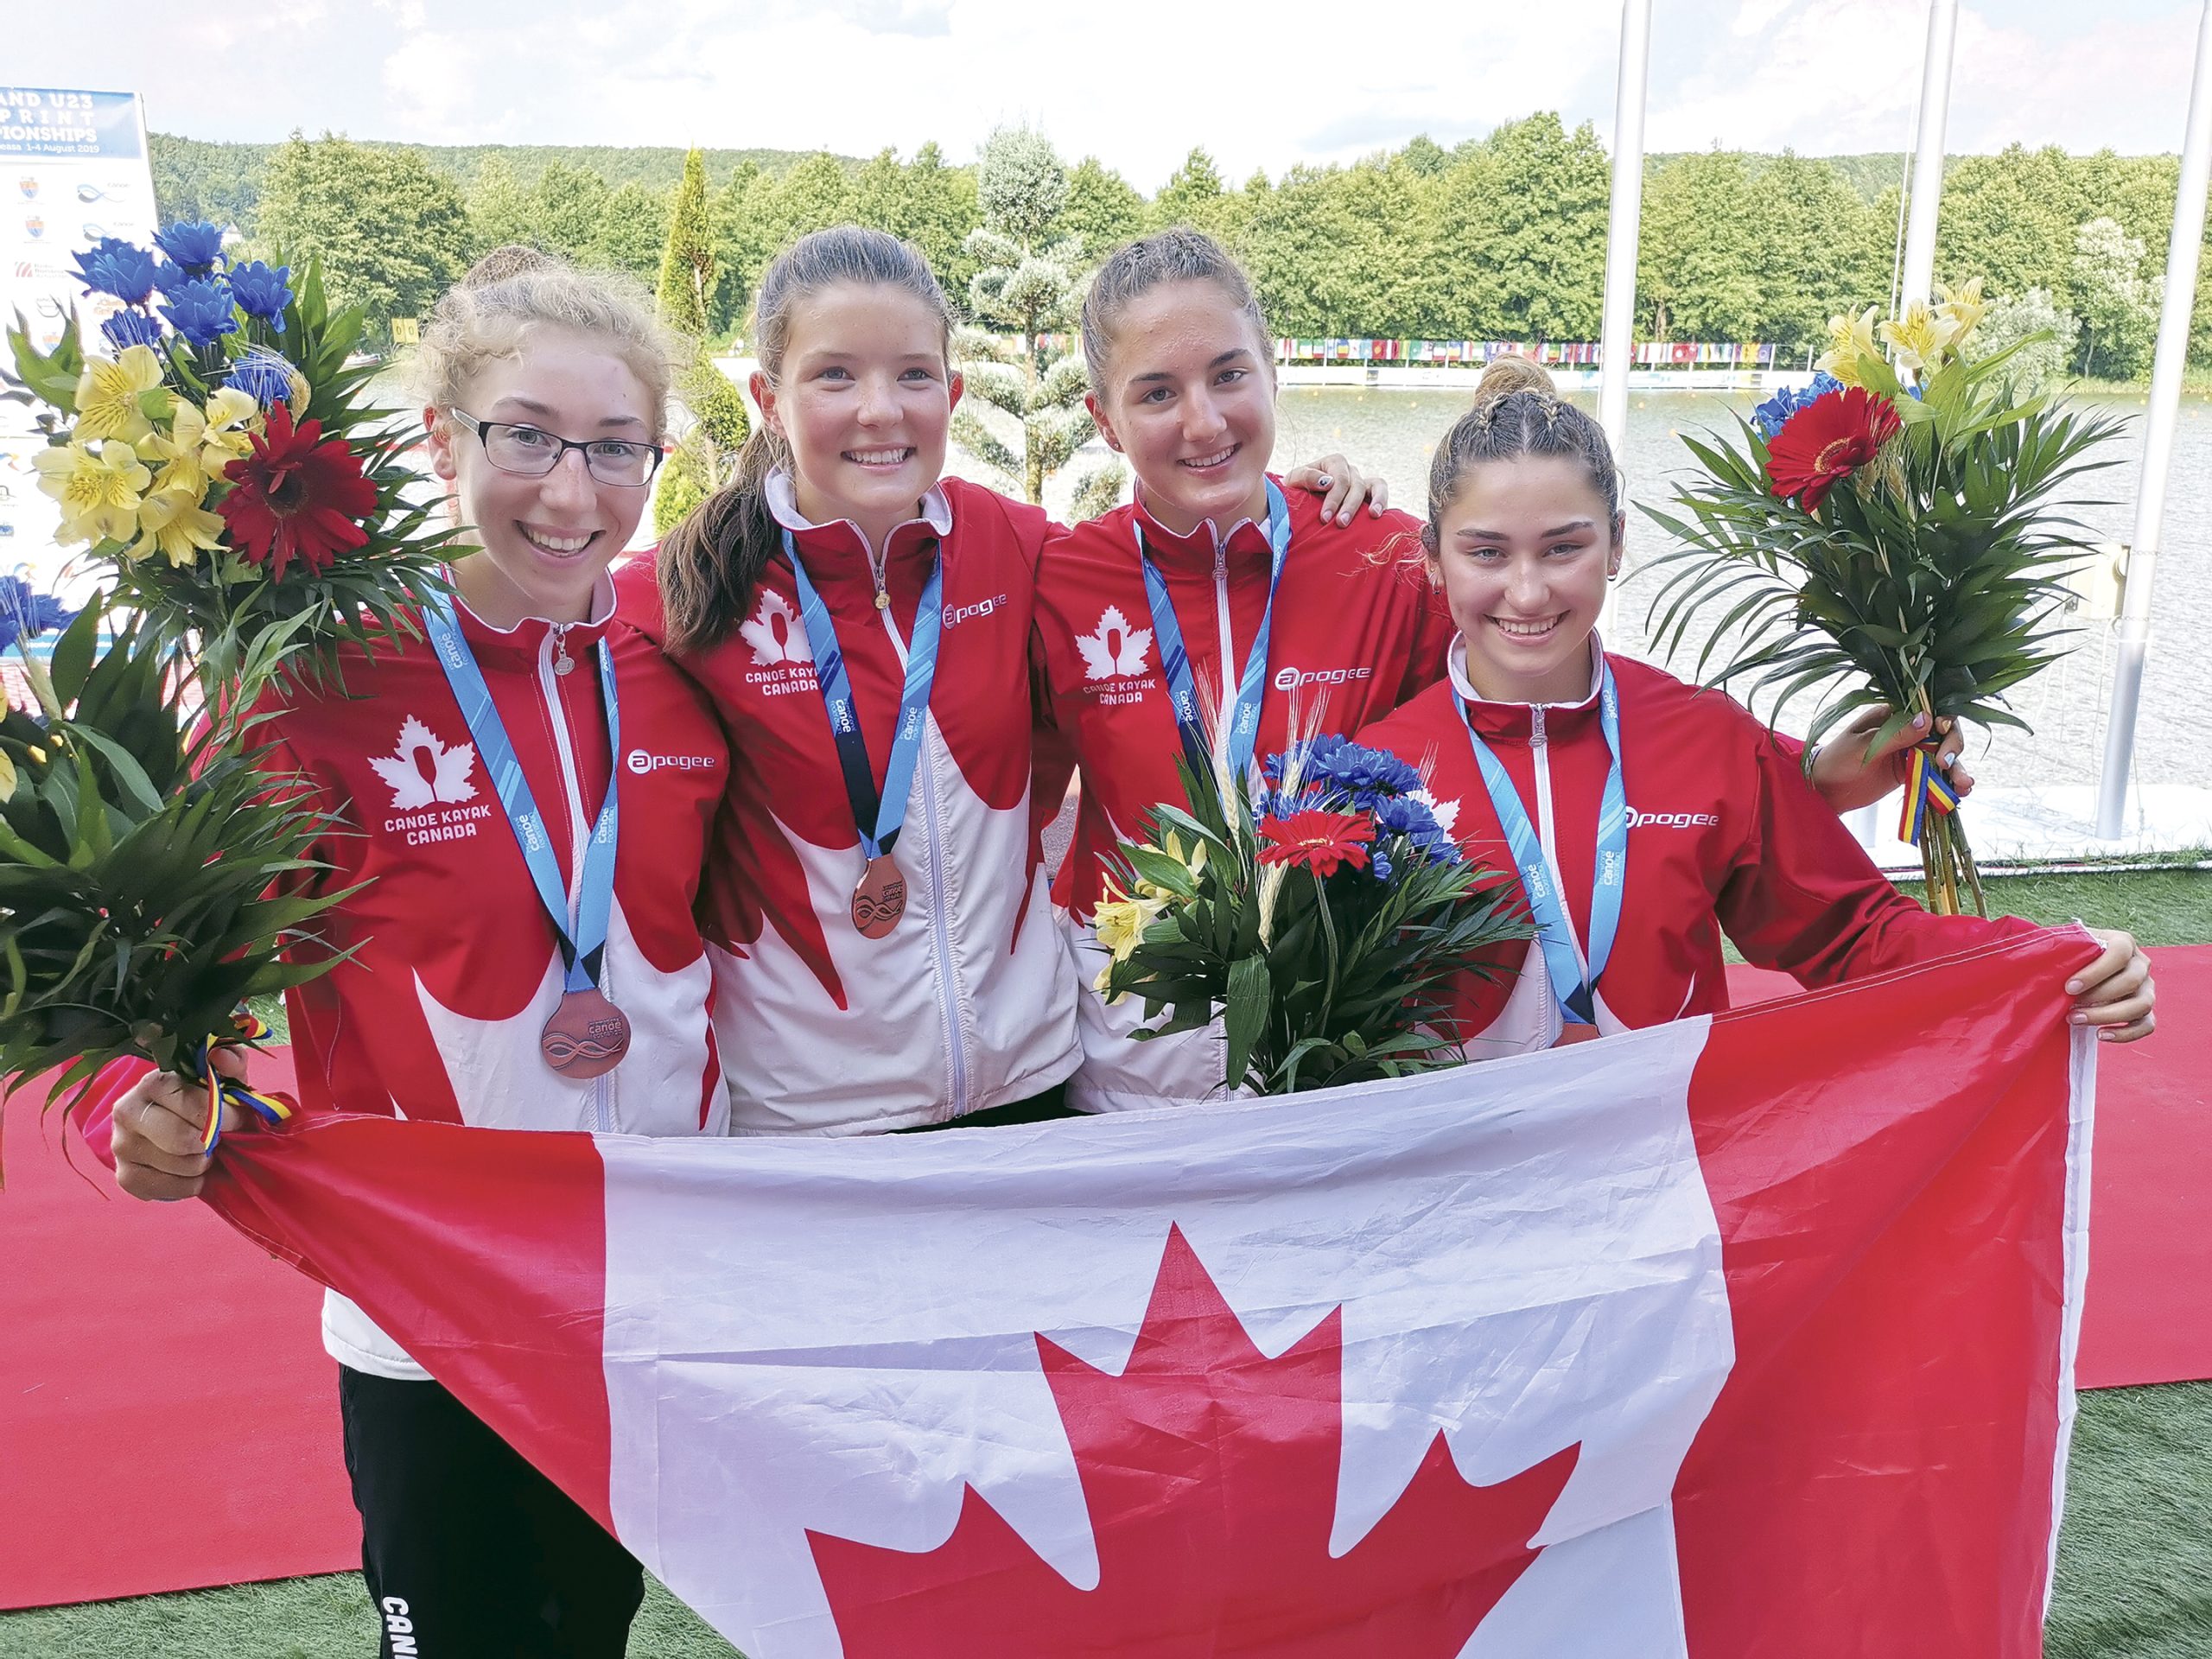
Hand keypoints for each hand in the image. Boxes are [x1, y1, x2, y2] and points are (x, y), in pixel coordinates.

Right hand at [111, 1052, 245, 1201]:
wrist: (177, 1126)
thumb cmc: (205, 1099)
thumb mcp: (223, 1077)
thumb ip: (231, 1061)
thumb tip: (221, 1056)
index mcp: (153, 1082)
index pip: (198, 1106)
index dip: (226, 1118)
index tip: (236, 1120)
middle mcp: (126, 1111)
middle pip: (182, 1140)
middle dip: (209, 1144)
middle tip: (215, 1140)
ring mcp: (120, 1145)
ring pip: (178, 1166)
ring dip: (201, 1165)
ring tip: (202, 1154)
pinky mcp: (124, 1175)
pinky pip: (166, 1189)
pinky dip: (188, 1185)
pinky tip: (190, 1172)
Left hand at [1282, 454, 1388, 525]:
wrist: (1301, 502)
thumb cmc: (1296, 491)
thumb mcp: (1293, 482)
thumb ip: (1306, 477)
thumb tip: (1328, 481)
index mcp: (1334, 463)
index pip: (1340, 479)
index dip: (1334, 498)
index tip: (1325, 518)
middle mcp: (1350, 470)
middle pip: (1356, 485)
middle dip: (1349, 506)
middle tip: (1341, 524)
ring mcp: (1362, 481)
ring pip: (1376, 486)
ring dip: (1375, 501)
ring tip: (1373, 515)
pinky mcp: (1370, 494)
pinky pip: (1382, 493)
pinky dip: (1383, 502)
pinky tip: (1378, 516)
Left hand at [1808, 706, 1973, 813]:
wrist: (1824, 790)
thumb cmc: (1835, 760)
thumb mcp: (1863, 746)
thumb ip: (1894, 736)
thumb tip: (1927, 719)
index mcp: (1893, 714)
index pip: (1928, 709)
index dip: (1943, 720)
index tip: (1942, 733)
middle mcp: (1906, 730)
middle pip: (1942, 732)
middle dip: (1953, 746)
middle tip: (1946, 763)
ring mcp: (1910, 752)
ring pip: (1943, 755)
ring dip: (1957, 769)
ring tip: (1964, 786)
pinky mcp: (1910, 772)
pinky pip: (1935, 775)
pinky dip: (1948, 782)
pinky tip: (1959, 792)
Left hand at [2067, 929, 2155, 1042]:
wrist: (2079, 972)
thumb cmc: (2071, 957)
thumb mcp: (2068, 948)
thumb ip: (2064, 950)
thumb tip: (2047, 961)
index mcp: (2123, 942)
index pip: (2119, 953)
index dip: (2095, 972)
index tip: (2070, 987)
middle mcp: (2141, 964)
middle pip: (2131, 981)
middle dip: (2097, 996)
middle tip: (2070, 1006)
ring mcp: (2147, 988)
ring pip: (2142, 1005)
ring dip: (2107, 1016)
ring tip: (2077, 1019)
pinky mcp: (2145, 1010)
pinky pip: (2147, 1025)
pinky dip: (2125, 1034)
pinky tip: (2100, 1034)